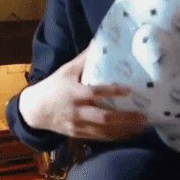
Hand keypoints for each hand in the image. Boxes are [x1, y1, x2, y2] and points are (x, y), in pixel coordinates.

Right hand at [19, 43, 147, 140]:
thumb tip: (99, 40)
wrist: (35, 110)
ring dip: (125, 130)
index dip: (112, 92)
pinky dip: (115, 137)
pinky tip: (129, 134)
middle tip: (144, 116)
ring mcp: (79, 126)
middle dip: (125, 118)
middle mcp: (78, 111)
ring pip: (104, 131)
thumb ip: (85, 58)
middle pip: (104, 117)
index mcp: (75, 93)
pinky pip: (100, 138)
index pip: (96, 93)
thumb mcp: (68, 69)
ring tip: (143, 126)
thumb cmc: (54, 85)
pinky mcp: (79, 135)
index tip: (129, 89)